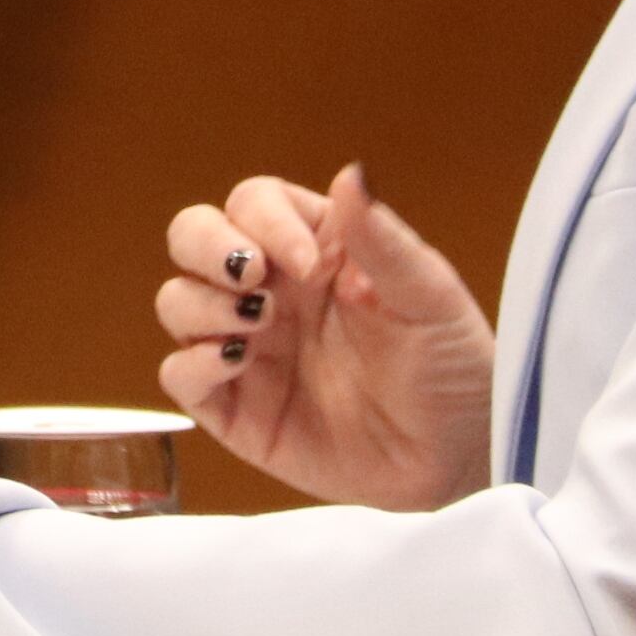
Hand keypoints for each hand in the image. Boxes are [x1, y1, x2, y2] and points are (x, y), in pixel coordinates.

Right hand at [156, 162, 495, 509]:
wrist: (458, 462)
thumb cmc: (454, 373)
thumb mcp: (431, 301)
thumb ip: (383, 239)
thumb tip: (351, 173)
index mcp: (318, 251)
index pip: (255, 203)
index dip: (265, 222)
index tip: (308, 265)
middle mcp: (274, 292)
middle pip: (193, 236)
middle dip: (207, 247)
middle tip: (252, 279)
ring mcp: (248, 348)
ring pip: (178, 301)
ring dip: (203, 306)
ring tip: (256, 329)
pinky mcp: (235, 408)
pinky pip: (178, 375)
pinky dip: (192, 365)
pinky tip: (237, 367)